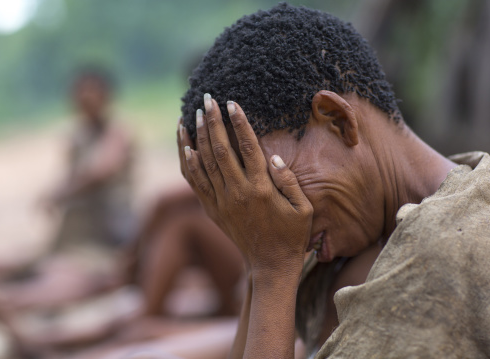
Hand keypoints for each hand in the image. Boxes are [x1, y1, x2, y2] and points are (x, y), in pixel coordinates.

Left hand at [177, 94, 312, 276]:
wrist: (269, 264)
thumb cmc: (291, 235)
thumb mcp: (304, 209)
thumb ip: (290, 181)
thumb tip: (274, 156)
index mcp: (261, 189)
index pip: (248, 148)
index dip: (239, 123)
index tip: (232, 103)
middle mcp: (238, 193)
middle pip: (221, 150)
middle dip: (214, 121)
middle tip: (208, 98)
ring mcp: (221, 202)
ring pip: (204, 163)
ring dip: (198, 136)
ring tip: (194, 113)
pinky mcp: (212, 209)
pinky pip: (195, 181)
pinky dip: (188, 161)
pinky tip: (185, 144)